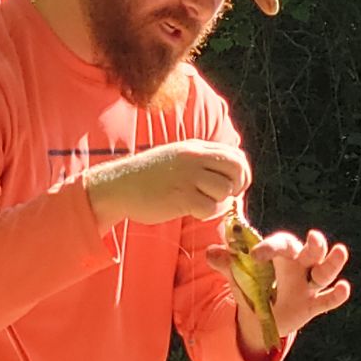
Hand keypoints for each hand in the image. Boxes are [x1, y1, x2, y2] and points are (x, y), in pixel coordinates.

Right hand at [86, 140, 248, 229]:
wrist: (119, 186)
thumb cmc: (148, 177)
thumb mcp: (176, 157)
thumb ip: (200, 161)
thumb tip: (227, 174)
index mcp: (195, 147)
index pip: (235, 155)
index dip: (241, 172)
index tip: (233, 186)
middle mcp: (194, 158)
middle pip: (237, 168)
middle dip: (238, 186)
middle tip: (225, 196)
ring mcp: (188, 176)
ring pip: (225, 189)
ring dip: (218, 201)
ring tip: (200, 202)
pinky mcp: (181, 197)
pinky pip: (209, 207)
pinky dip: (204, 213)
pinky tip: (190, 210)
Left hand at [205, 227, 351, 341]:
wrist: (261, 314)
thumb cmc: (254, 284)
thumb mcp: (239, 274)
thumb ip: (227, 263)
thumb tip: (210, 252)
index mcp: (282, 253)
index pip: (280, 244)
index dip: (270, 247)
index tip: (254, 255)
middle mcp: (299, 265)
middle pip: (312, 251)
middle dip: (315, 244)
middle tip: (313, 237)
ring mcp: (308, 285)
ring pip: (325, 272)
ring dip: (333, 262)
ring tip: (340, 251)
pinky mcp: (312, 305)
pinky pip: (328, 299)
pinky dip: (338, 295)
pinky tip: (344, 288)